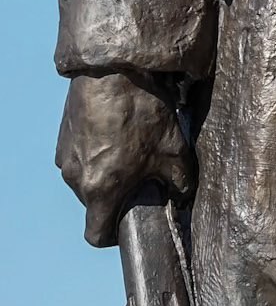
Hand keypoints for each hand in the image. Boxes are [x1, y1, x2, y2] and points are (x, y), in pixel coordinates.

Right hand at [56, 72, 195, 246]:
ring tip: (130, 150)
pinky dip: (96, 153)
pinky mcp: (63, 136)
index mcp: (100, 191)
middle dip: (116, 198)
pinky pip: (80, 156)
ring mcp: (65, 156)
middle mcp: (76, 178)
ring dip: (105, 174)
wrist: (114, 69)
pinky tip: (117, 133)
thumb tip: (182, 197)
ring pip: (86, 180)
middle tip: (141, 178)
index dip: (114, 236)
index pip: (96, 235)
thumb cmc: (143, 114)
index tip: (129, 223)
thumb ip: (181, 185)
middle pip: (94, 205)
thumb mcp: (175, 154)